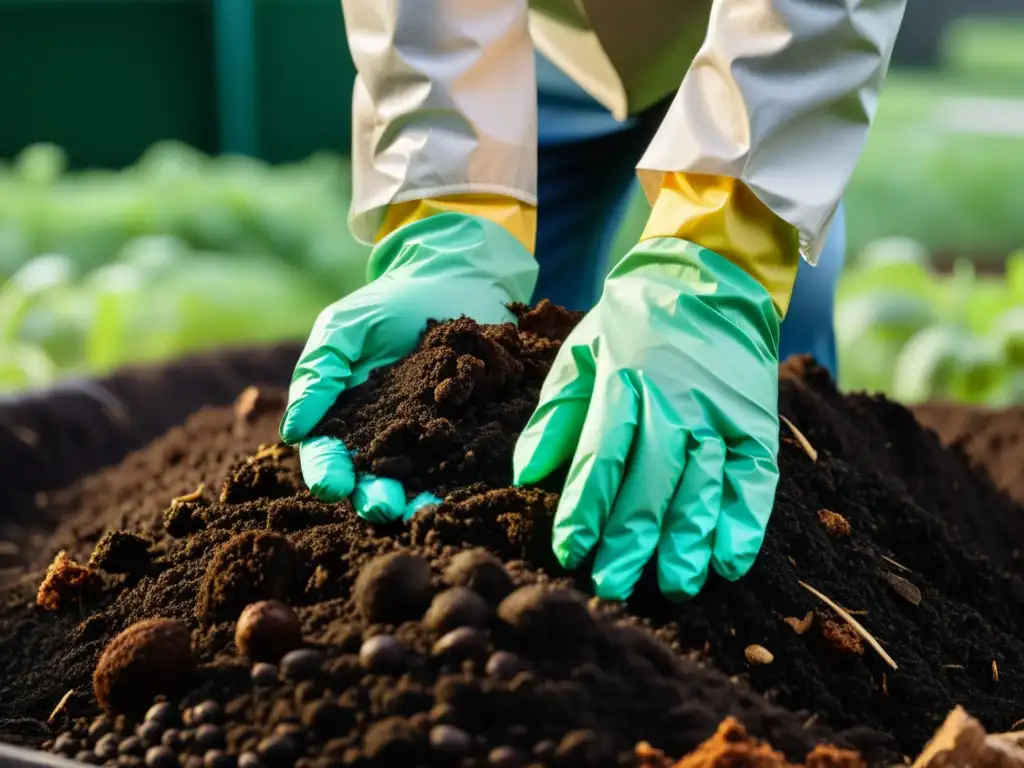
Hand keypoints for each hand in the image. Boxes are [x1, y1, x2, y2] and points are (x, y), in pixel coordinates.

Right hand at [281, 213, 536, 521]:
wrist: (453, 280)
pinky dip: (462, 479)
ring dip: (418, 499)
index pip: (326, 454)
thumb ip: (319, 374)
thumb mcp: (344, 329)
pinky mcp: (468, 432)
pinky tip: (465, 491)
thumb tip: (293, 430)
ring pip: (417, 480)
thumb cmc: (387, 304)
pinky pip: (462, 461)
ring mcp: (426, 439)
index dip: (327, 471)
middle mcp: (382, 439)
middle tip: (383, 506)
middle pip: (371, 478)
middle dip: (374, 497)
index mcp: (343, 419)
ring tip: (424, 510)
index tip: (332, 483)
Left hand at [513, 238, 780, 600]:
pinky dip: (745, 522)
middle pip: (653, 480)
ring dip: (689, 540)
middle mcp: (676, 401)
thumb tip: (527, 476)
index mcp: (624, 381)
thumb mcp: (582, 354)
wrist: (709, 280)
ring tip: (673, 585)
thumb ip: (555, 414)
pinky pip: (754, 479)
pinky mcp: (756, 424)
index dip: (585, 507)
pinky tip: (730, 561)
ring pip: (704, 486)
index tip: (570, 550)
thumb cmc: (631, 328)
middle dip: (631, 538)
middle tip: (612, 586)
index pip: (602, 455)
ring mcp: (721, 414)